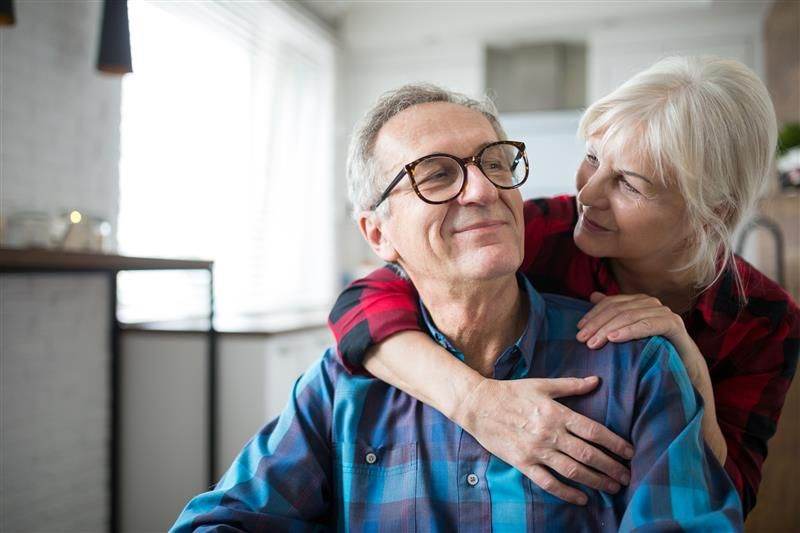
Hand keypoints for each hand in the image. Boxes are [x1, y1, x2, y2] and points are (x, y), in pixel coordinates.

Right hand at [453, 376, 633, 504]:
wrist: (478, 405)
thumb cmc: (511, 392)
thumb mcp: (542, 384)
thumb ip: (571, 385)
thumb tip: (596, 381)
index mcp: (556, 413)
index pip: (593, 431)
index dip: (614, 443)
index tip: (629, 452)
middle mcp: (549, 433)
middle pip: (588, 454)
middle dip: (611, 467)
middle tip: (627, 476)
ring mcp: (536, 450)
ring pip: (572, 471)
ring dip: (596, 481)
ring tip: (613, 488)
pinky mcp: (523, 463)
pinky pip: (548, 482)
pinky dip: (567, 493)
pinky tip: (582, 498)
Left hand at [576, 292, 689, 351]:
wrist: (685, 367)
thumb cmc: (654, 349)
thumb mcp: (629, 331)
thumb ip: (614, 313)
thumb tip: (593, 295)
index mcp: (638, 301)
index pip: (611, 303)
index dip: (593, 314)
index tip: (579, 329)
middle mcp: (650, 303)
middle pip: (617, 309)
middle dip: (597, 324)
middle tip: (582, 339)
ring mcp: (663, 312)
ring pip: (629, 316)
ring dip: (608, 329)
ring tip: (594, 343)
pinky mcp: (673, 324)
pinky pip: (647, 325)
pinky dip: (629, 331)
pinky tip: (614, 338)